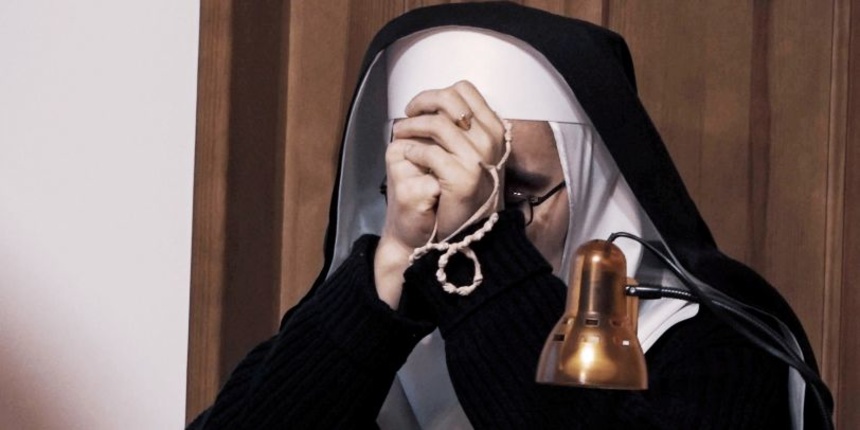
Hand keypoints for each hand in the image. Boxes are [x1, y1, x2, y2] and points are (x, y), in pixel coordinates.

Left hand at [374, 81, 505, 307]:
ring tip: (400, 136)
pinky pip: (428, 151)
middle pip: (450, 100)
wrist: (452, 235)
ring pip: (437, 124)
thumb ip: (462, 128)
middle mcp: (492, 142)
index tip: (419, 109)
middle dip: (422, 103)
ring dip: (411, 127)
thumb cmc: (455, 193)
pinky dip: (411, 150)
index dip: (436, 94)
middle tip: (406, 118)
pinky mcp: (463, 179)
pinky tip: (406, 156)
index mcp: (495, 131)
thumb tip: (441, 100)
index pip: (465, 90)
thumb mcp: (468, 154)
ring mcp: (480, 161)